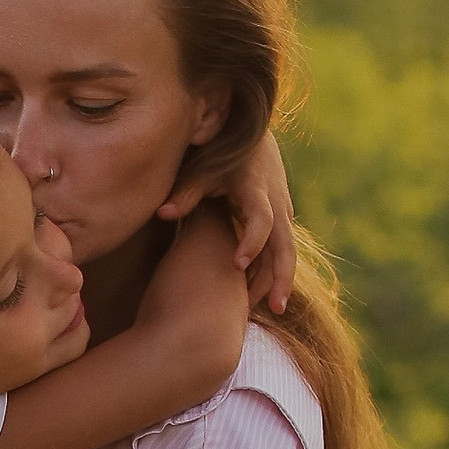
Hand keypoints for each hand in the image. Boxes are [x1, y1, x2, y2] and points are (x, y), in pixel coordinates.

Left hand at [161, 130, 294, 315]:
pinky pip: (279, 249)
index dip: (252, 242)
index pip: (261, 220)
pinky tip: (258, 294)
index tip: (237, 266)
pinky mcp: (280, 220)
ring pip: (286, 252)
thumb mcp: (204, 168)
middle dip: (282, 277)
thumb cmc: (222, 153)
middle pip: (286, 245)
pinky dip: (272, 270)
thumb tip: (162, 214)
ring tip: (272, 311)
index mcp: (257, 190)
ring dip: (278, 280)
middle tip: (276, 309)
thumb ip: (186, 192)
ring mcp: (282, 213)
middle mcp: (276, 203)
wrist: (253, 137)